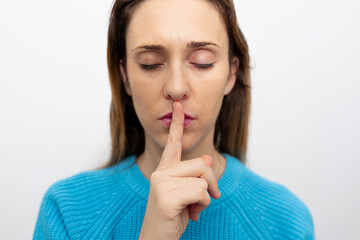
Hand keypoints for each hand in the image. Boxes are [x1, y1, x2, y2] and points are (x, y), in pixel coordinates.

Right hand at [139, 101, 220, 239]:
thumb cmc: (172, 218)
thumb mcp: (187, 195)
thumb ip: (195, 177)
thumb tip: (208, 159)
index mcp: (164, 170)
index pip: (173, 143)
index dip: (177, 124)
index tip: (179, 105)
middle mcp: (160, 172)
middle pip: (201, 164)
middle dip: (211, 183)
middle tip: (207, 199)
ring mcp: (161, 183)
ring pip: (202, 179)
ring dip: (205, 198)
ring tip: (193, 209)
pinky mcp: (166, 196)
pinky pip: (200, 192)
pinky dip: (202, 206)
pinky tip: (191, 214)